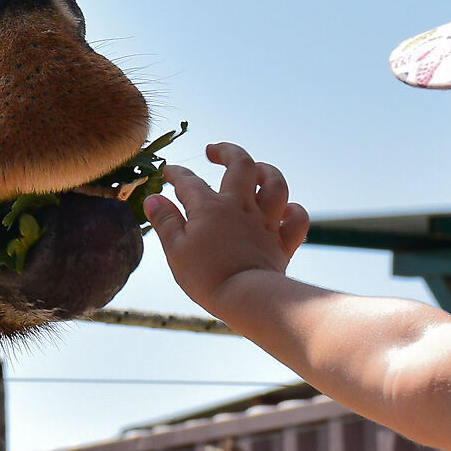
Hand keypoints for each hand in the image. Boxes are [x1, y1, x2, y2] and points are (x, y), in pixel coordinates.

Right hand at [143, 142, 311, 314]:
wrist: (245, 298)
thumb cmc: (205, 276)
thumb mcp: (175, 250)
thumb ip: (165, 221)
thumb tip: (152, 199)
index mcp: (209, 207)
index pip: (189, 180)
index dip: (176, 173)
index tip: (168, 173)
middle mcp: (240, 207)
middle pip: (241, 164)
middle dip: (227, 151)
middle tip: (214, 151)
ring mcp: (264, 222)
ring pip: (275, 184)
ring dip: (266, 172)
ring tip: (256, 170)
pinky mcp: (282, 242)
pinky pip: (297, 219)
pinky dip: (293, 211)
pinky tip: (285, 210)